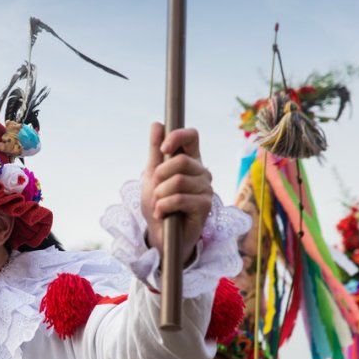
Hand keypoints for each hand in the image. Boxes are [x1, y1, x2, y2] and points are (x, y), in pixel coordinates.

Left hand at [141, 122, 212, 264]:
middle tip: (155, 190)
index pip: (192, 136)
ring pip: (178, 181)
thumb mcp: (152, 176)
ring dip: (160, 195)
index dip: (177, 136)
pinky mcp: (205, 206)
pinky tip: (162, 214)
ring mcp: (206, 188)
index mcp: (190, 161)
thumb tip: (157, 124)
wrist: (161, 234)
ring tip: (158, 204)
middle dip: (160, 176)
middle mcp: (202, 172)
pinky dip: (164, 206)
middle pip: (182, 161)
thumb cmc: (159, 204)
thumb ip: (155, 151)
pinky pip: (180, 198)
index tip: (163, 148)